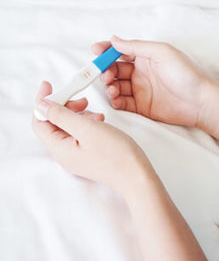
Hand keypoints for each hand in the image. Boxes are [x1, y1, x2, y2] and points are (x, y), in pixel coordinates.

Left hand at [32, 82, 154, 194]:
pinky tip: (100, 122)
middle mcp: (64, 154)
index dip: (43, 102)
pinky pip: (80, 134)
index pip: (39, 121)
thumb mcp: (87, 128)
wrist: (136, 175)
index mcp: (59, 148)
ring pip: (68, 127)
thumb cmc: (115, 154)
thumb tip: (41, 105)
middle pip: (54, 123)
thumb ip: (61, 115)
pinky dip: (87, 123)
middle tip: (83, 100)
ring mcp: (76, 155)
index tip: (49, 85)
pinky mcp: (88, 154)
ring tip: (97, 114)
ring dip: (79, 115)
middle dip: (65, 107)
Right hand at [92, 36, 211, 126]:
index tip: (95, 51)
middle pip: (115, 70)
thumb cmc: (185, 74)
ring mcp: (141, 90)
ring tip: (112, 88)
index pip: (120, 52)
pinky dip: (116, 101)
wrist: (200, 101)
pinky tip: (116, 99)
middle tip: (104, 75)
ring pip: (117, 86)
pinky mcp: (142, 107)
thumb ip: (136, 46)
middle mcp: (141, 73)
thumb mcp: (161, 52)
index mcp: (145, 57)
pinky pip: (123, 103)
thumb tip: (114, 40)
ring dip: (109, 86)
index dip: (106, 51)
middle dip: (105, 71)